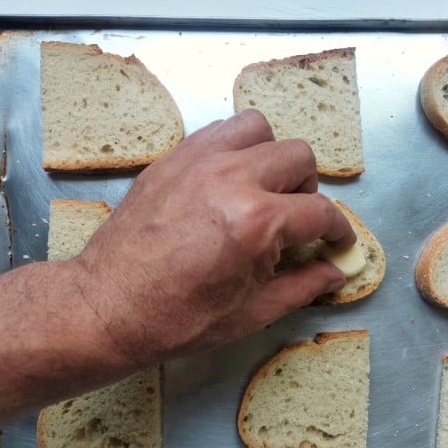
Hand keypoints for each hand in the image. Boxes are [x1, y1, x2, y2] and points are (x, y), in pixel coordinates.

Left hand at [72, 109, 355, 364]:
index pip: (320, 212)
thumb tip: (336, 273)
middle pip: (299, 157)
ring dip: (272, 156)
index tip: (337, 241)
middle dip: (309, 190)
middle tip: (297, 220)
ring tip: (263, 189)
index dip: (339, 230)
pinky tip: (229, 181)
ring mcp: (198, 161)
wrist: (108, 307)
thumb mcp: (252, 313)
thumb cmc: (179, 319)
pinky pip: (219, 132)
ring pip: (259, 129)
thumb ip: (303, 286)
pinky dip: (236, 148)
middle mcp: (231, 178)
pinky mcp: (172, 158)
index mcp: (256, 222)